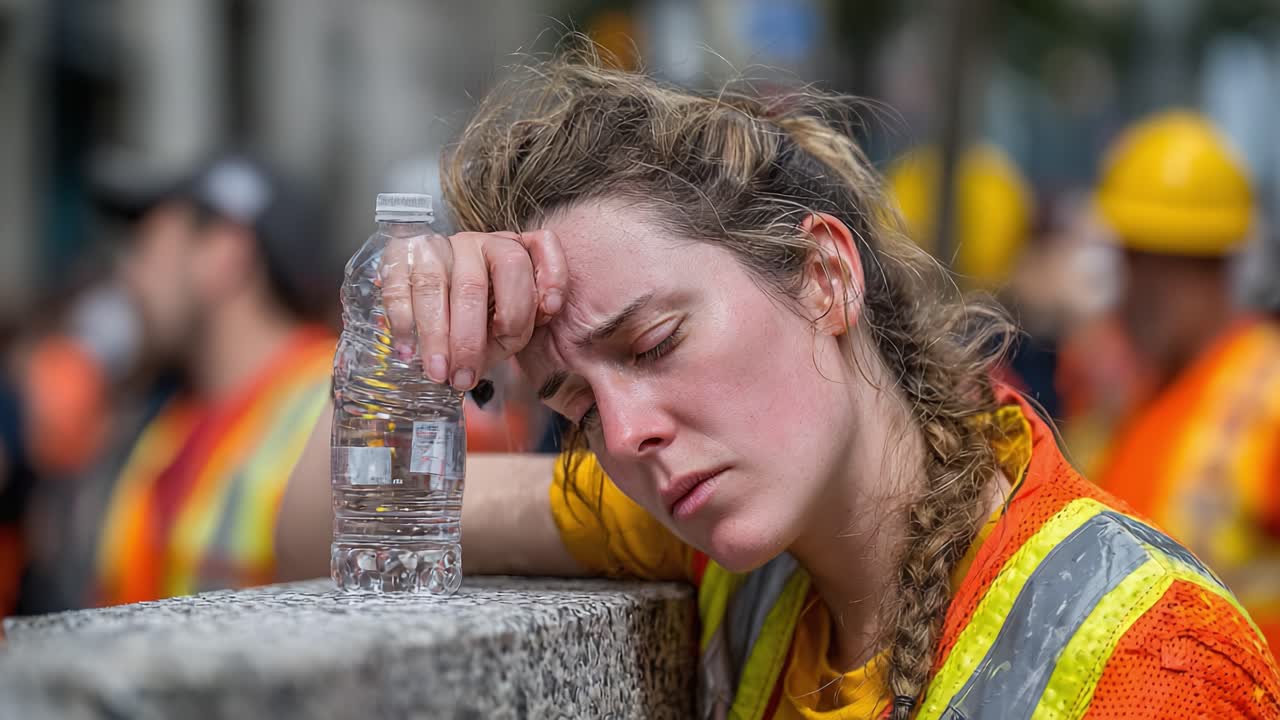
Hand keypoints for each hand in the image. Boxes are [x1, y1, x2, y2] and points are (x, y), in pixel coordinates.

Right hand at [378, 230, 566, 389]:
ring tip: (439, 372)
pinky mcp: (401, 257)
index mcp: (512, 250)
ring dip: (435, 336)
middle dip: (471, 337)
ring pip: (434, 287)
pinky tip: (408, 352)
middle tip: (466, 375)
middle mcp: (476, 243)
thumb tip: (545, 310)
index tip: (550, 310)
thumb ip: (529, 320)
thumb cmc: (483, 314)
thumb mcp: (514, 319)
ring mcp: (438, 248)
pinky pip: (399, 288)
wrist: (434, 296)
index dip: (550, 276)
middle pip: (476, 283)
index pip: (538, 248)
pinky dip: (403, 323)